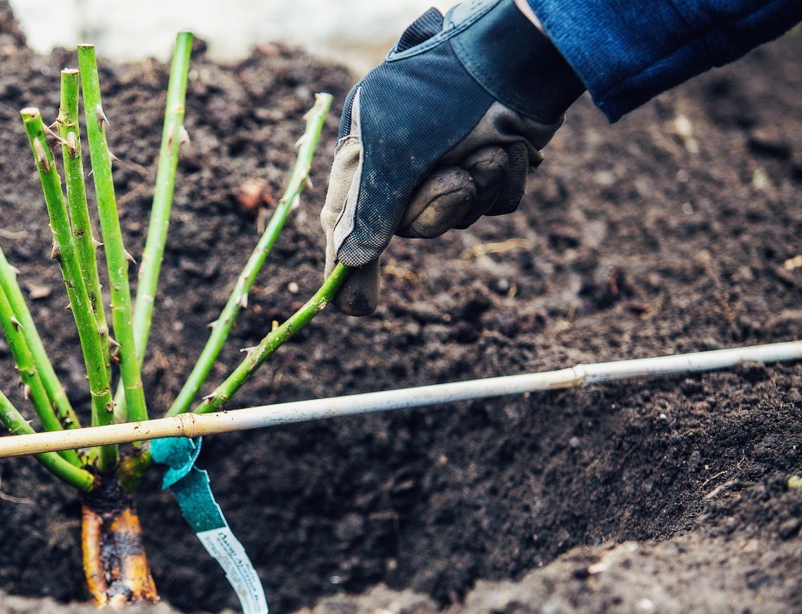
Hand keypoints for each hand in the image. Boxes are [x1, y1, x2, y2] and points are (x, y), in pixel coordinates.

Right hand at [321, 0, 583, 314]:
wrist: (515, 57)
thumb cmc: (441, 93)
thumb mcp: (392, 153)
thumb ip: (368, 210)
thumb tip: (348, 261)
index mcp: (366, 153)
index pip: (347, 219)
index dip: (347, 264)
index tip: (350, 308)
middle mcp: (404, 163)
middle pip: (411, 227)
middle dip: (437, 210)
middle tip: (455, 181)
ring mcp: (450, 164)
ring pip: (457, 219)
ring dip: (477, 189)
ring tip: (487, 148)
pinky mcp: (492, 167)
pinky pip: (495, 205)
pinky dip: (505, 182)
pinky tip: (509, 147)